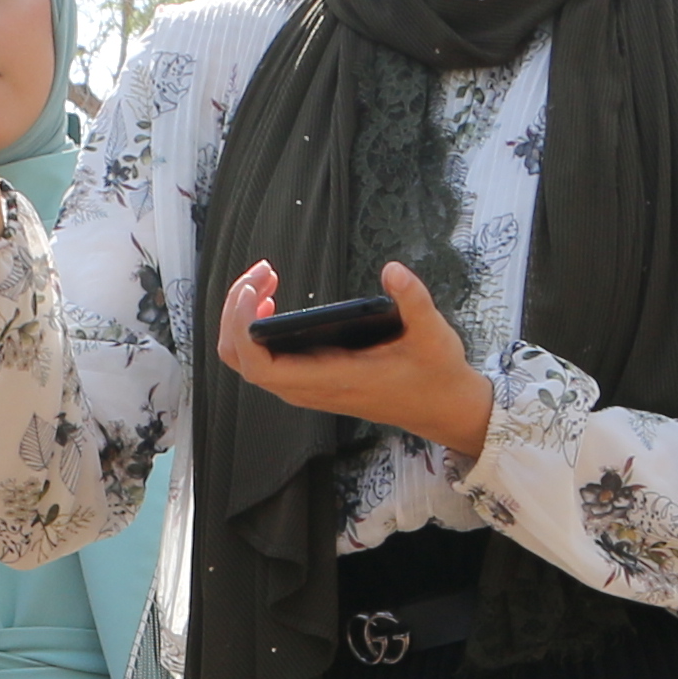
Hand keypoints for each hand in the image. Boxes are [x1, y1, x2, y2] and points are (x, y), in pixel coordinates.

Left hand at [214, 257, 494, 463]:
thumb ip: (414, 300)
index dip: (243, 328)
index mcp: (333, 379)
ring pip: (248, 362)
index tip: (253, 290)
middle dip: (236, 312)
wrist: (441, 408)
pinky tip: (272, 302)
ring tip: (265, 282)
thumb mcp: (433, 334)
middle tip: (261, 274)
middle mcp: (311, 389)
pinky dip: (255, 330)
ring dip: (243, 320)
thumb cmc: (435, 373)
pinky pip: (263, 361)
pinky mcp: (310, 382)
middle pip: (241, 360)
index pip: (261, 367)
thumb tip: (393, 270)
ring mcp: (307, 388)